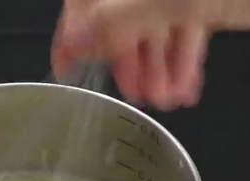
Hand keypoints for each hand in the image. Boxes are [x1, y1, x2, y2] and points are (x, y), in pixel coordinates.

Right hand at [50, 0, 249, 109]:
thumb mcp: (178, 1)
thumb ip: (118, 18)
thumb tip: (71, 41)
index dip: (72, 32)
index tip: (63, 68)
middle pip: (121, 15)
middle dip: (127, 60)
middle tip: (133, 95)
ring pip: (155, 27)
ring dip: (157, 69)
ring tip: (165, 101)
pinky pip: (185, 31)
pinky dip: (183, 61)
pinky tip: (185, 89)